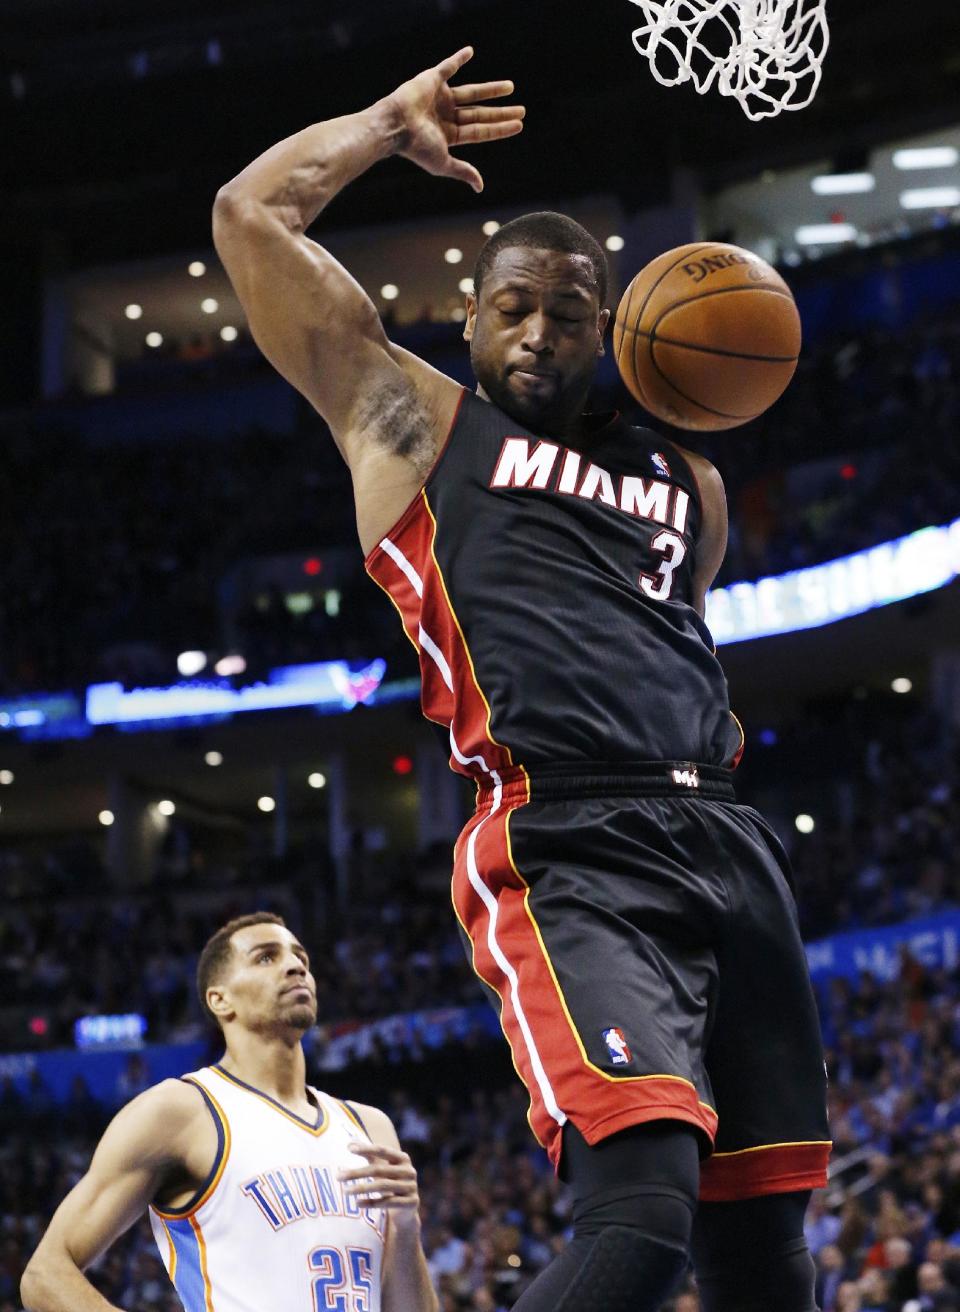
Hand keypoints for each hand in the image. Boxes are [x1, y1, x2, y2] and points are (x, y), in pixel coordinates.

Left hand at [339, 1142, 421, 1217]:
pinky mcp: (410, 1203)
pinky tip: (357, 1203)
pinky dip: (371, 1202)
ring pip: (382, 1186)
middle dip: (357, 1173)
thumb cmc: (390, 1182)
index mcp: (403, 1158)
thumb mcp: (382, 1167)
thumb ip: (369, 1154)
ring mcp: (411, 1187)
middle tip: (338, 1176)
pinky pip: (387, 1202)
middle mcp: (409, 1171)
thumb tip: (349, 1143)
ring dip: (361, 1188)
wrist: (407, 1208)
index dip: (367, 1149)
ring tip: (345, 1191)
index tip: (349, 1149)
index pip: (382, 1150)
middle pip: (379, 1170)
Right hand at [386, 46, 524, 192]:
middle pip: (480, 113)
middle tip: (522, 109)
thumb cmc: (416, 147)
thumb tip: (480, 187)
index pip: (481, 131)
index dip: (500, 128)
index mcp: (449, 135)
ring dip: (490, 90)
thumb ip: (462, 171)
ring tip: (510, 87)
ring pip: (471, 92)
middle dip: (500, 112)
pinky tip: (470, 52)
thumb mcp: (443, 163)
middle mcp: (446, 115)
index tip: (519, 125)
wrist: (396, 125)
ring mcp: (440, 97)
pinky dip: (458, 59)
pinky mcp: (431, 80)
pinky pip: (447, 66)